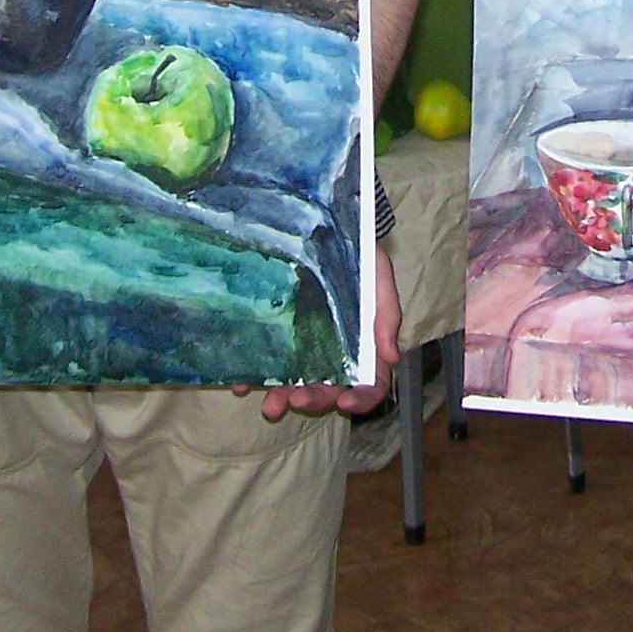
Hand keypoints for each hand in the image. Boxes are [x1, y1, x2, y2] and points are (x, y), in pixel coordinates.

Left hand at [247, 238, 398, 420]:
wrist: (325, 224)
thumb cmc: (359, 253)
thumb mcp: (378, 275)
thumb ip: (387, 313)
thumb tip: (391, 356)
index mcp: (365, 343)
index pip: (370, 381)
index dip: (361, 399)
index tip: (345, 403)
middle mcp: (334, 351)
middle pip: (329, 387)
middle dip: (314, 399)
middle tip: (297, 401)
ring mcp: (304, 345)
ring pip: (295, 382)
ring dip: (283, 397)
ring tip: (270, 406)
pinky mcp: (278, 334)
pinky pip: (265, 362)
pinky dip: (253, 377)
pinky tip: (241, 383)